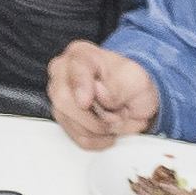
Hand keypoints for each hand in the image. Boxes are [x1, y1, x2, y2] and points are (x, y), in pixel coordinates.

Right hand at [48, 41, 162, 149]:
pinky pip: (78, 137)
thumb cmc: (131, 83)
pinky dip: (98, 139)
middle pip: (64, 100)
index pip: (74, 69)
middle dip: (97, 116)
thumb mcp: (135, 79)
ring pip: (72, 123)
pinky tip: (108, 129)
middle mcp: (63, 73)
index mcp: (80, 55)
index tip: (86, 102)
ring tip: (115, 118)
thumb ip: (118, 85)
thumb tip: (100, 94)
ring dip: (101, 129)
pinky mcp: (64, 119)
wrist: (134, 100)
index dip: (80, 87)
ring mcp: (60, 97)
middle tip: (118, 115)